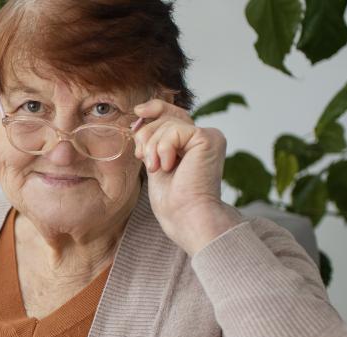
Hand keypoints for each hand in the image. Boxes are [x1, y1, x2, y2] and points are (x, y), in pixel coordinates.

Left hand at [132, 99, 243, 255]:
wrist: (185, 216)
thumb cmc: (171, 200)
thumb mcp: (155, 161)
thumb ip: (154, 138)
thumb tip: (140, 114)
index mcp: (193, 143)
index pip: (172, 114)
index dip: (154, 109)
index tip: (137, 113)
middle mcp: (205, 136)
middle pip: (167, 116)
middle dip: (147, 136)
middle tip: (145, 159)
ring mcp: (209, 136)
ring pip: (167, 123)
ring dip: (153, 148)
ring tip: (158, 168)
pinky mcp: (208, 138)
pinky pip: (174, 130)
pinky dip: (163, 149)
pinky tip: (168, 166)